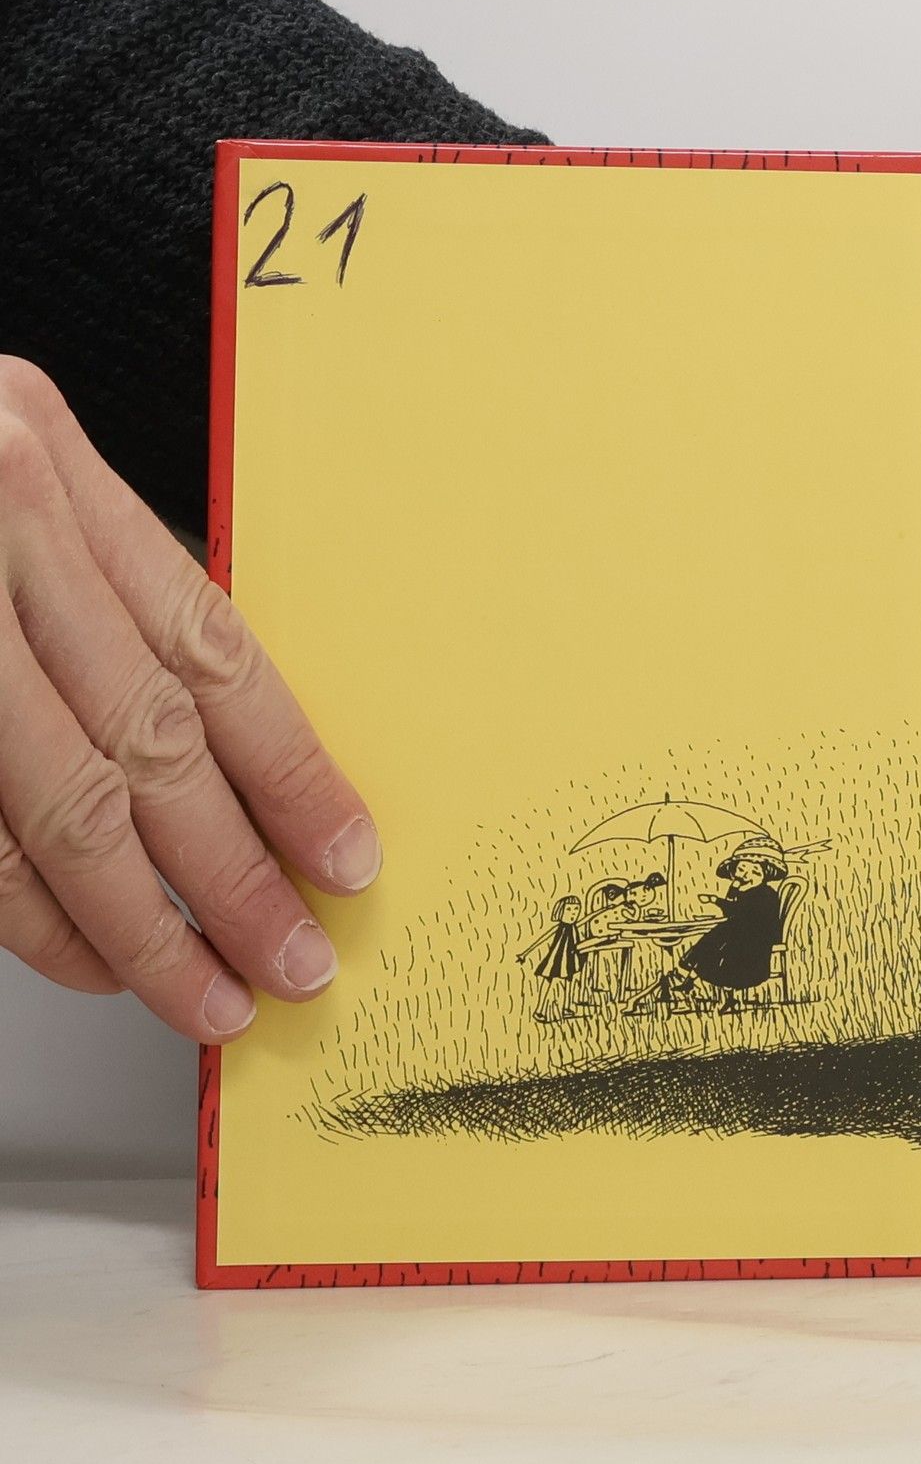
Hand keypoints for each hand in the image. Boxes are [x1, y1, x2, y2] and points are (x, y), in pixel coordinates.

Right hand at [0, 360, 380, 1042]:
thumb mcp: (14, 475)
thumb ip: (109, 587)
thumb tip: (228, 737)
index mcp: (44, 472)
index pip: (211, 654)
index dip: (291, 772)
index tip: (344, 854)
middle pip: (151, 748)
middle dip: (235, 876)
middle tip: (293, 958)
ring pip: (61, 813)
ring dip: (146, 927)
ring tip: (211, 991)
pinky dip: (39, 919)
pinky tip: (96, 959)